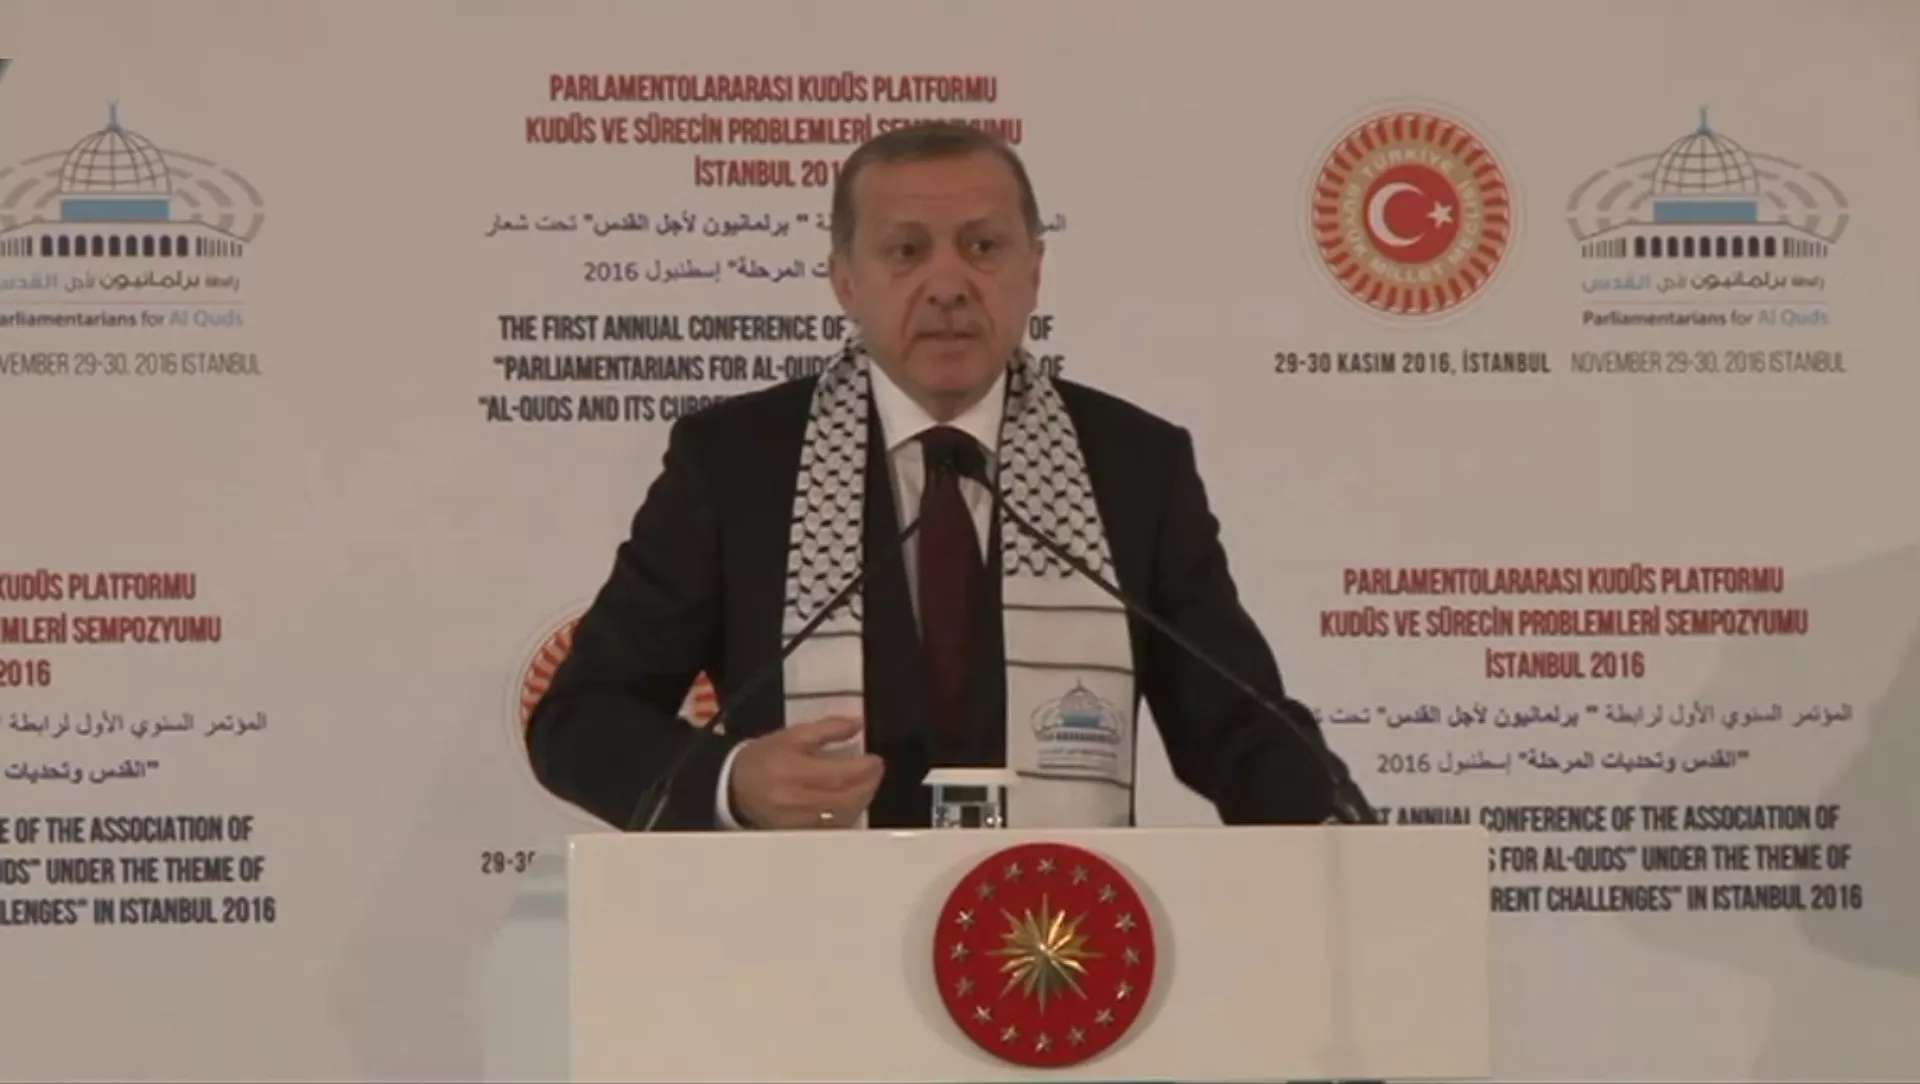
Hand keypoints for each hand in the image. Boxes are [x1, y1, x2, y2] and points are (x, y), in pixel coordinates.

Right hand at [728, 715, 883, 828]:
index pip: (839, 774)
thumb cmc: (763, 758)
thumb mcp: (792, 735)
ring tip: (867, 783)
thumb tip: (858, 724)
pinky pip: (832, 826)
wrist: (734, 786)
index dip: (864, 769)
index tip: (875, 760)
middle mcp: (796, 799)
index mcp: (793, 771)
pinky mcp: (798, 832)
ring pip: (842, 815)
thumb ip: (828, 728)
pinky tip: (851, 801)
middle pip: (845, 798)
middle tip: (876, 770)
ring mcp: (798, 820)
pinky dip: (847, 813)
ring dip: (861, 799)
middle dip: (868, 784)